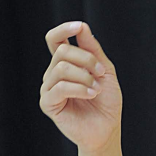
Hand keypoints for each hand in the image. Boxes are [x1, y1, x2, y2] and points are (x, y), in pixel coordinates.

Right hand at [39, 20, 121, 151]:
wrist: (107, 128)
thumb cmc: (107, 101)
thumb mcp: (105, 70)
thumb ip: (93, 50)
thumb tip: (82, 27)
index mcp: (65, 63)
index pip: (55, 39)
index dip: (64, 29)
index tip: (79, 27)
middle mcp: (53, 73)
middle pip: (62, 52)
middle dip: (87, 59)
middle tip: (102, 73)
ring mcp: (49, 88)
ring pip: (61, 68)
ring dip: (85, 76)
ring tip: (97, 89)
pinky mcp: (48, 103)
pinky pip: (60, 87)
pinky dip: (80, 88)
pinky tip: (92, 94)